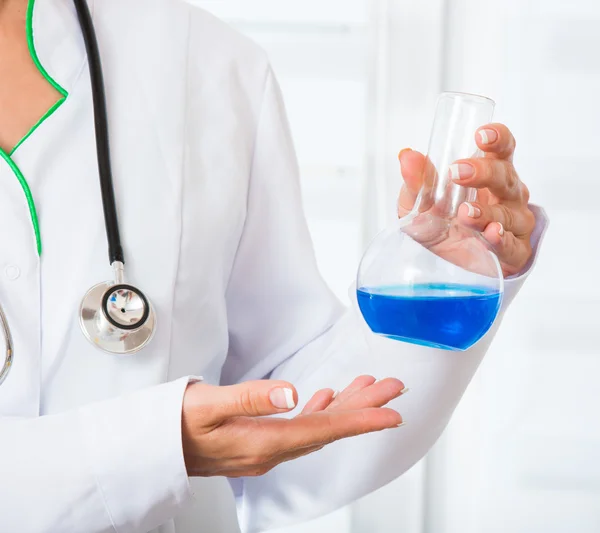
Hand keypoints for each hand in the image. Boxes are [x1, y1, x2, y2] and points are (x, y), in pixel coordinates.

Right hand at [182, 376, 405, 477]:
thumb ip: (251, 399)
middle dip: (364, 408)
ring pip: (317, 427)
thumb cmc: (175, 424)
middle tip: (392, 389)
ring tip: (368, 387)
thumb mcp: (209, 405)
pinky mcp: (258, 442)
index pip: (324, 430)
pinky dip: (318, 412)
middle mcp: (271, 450)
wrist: (152, 446)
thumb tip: (290, 393)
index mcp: (264, 442)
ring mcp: (265, 448)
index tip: (392, 413)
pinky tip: (324, 399)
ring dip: (345, 408)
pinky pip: (299, 428)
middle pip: (328, 429)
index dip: (362, 421)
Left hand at [398, 124, 535, 275]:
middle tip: (459, 172)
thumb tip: (407, 155)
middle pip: (505, 176)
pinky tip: (491, 234)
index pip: (502, 149)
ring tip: (465, 212)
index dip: (497, 138)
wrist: (443, 266)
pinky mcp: (515, 252)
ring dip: (486, 212)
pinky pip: (513, 246)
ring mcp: (514, 223)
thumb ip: (416, 181)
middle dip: (484, 172)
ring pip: (508, 213)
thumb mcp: (420, 204)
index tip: (481, 135)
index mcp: (490, 174)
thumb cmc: (439, 226)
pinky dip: (501, 240)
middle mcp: (507, 195)